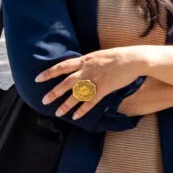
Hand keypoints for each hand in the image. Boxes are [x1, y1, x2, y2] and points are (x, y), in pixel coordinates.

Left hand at [39, 46, 155, 118]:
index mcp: (85, 60)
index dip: (49, 73)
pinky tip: (76, 116)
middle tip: (44, 101)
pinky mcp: (105, 88)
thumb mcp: (99, 56)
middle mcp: (87, 70)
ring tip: (58, 113)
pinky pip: (91, 101)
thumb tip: (78, 66)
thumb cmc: (119, 56)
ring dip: (66, 104)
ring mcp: (95, 80)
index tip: (37, 79)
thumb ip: (87, 62)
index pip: (62, 66)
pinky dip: (83, 109)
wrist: (134, 59)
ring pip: (77, 94)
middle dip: (54, 93)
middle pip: (66, 83)